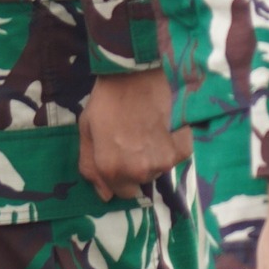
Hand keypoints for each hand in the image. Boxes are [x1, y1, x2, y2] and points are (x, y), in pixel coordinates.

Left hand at [77, 69, 189, 198]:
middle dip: (135, 168)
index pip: (120, 192)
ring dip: (152, 158)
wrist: (135, 73)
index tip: (119, 158)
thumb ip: (90, 165)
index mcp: (111, 168)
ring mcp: (162, 161)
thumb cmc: (107, 99)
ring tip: (146, 131)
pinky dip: (170, 146)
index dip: (118, 177)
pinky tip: (162, 128)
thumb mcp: (86, 130)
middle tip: (133, 141)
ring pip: (157, 170)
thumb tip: (104, 195)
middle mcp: (138, 171)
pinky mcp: (181, 149)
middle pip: (140, 182)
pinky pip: (175, 156)